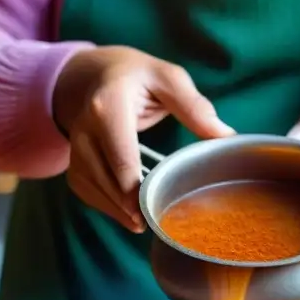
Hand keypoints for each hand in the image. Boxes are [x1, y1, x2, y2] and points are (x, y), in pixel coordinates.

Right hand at [53, 46, 234, 231]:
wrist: (94, 75)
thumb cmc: (136, 77)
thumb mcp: (168, 78)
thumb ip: (194, 106)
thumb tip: (225, 136)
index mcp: (108, 105)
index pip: (120, 156)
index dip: (135, 188)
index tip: (153, 209)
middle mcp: (84, 127)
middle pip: (104, 177)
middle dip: (127, 205)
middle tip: (153, 222)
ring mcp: (75, 145)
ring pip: (91, 187)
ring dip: (115, 210)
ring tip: (141, 224)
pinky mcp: (74, 160)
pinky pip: (84, 189)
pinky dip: (104, 205)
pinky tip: (126, 215)